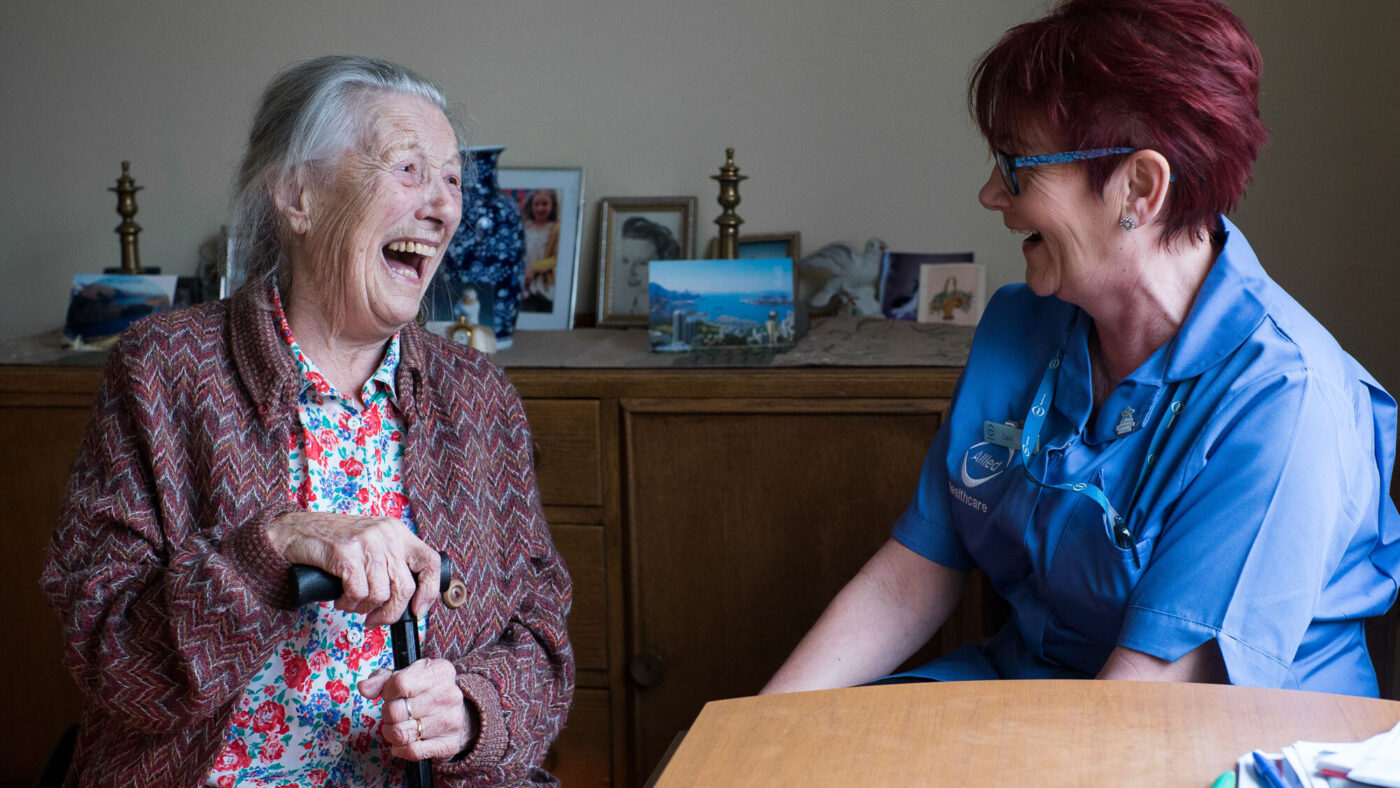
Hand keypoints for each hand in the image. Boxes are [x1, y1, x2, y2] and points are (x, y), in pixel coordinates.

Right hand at [266, 511, 440, 626]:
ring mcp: (366, 541)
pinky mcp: (346, 552)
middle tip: (374, 619)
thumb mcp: (371, 545)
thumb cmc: (332, 543)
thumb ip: (391, 564)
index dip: (430, 591)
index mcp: (397, 531)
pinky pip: (358, 593)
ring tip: (351, 602)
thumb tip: (410, 600)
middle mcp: (387, 533)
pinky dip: (349, 604)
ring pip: (380, 595)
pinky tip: (341, 599)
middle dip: (390, 613)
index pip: (430, 562)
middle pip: (405, 587)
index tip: (418, 610)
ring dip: (364, 608)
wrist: (293, 531)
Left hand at [359, 660, 474, 761]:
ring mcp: (450, 721)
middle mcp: (448, 695)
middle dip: (387, 714)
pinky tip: (403, 742)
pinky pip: (412, 751)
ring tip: (397, 726)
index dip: (387, 692)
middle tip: (394, 713)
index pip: (400, 683)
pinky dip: (400, 749)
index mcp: (440, 672)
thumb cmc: (429, 693)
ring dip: (391, 733)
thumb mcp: (410, 676)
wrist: (463, 715)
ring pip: (401, 733)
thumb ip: (383, 679)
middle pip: (397, 710)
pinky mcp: (448, 744)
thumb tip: (364, 688)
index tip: (390, 695)